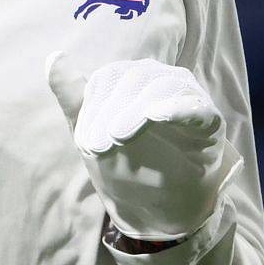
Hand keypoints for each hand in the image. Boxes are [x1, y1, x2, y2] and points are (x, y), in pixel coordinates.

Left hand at [46, 54, 239, 243]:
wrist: (155, 208)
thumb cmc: (124, 165)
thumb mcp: (90, 133)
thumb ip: (72, 95)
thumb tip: (53, 56)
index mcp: (133, 81)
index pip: (110, 76)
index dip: (95, 104)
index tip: (85, 143)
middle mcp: (162, 81)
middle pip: (135, 77)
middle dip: (112, 110)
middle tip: (98, 146)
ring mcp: (188, 99)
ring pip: (163, 86)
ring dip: (136, 110)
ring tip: (119, 137)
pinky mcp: (210, 122)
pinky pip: (196, 107)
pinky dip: (178, 108)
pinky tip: (157, 116)